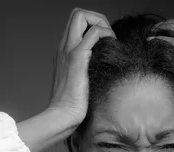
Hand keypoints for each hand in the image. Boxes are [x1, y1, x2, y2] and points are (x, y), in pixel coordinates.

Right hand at [48, 8, 115, 126]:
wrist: (63, 115)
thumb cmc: (73, 105)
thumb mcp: (80, 84)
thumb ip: (86, 72)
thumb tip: (103, 70)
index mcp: (63, 52)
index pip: (76, 23)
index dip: (93, 25)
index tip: (104, 42)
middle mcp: (64, 47)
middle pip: (77, 14)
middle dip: (97, 18)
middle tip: (108, 38)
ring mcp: (69, 50)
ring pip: (81, 15)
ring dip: (101, 23)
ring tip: (109, 42)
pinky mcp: (77, 57)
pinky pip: (93, 33)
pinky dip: (105, 34)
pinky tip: (110, 48)